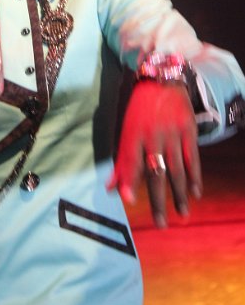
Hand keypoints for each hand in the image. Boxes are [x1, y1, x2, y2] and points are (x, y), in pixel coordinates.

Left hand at [107, 81, 201, 227]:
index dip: (129, 181)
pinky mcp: (189, 130)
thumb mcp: (125, 129)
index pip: (130, 161)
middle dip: (157, 199)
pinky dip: (195, 176)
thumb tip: (110, 189)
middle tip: (160, 224)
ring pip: (176, 169)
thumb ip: (120, 161)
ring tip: (182, 216)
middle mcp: (152, 135)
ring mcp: (172, 133)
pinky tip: (195, 193)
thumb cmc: (139, 110)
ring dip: (179, 194)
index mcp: (133, 134)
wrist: (162, 80)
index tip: (128, 201)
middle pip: (155, 172)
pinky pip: (192, 157)